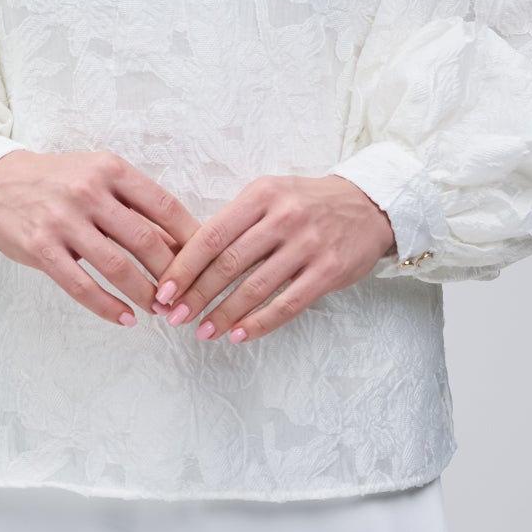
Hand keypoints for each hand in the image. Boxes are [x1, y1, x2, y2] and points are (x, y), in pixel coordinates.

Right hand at [0, 150, 203, 325]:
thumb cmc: (58, 180)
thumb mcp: (98, 176)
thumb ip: (133, 204)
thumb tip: (179, 243)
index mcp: (111, 170)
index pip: (164, 206)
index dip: (190, 237)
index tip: (208, 260)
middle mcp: (89, 192)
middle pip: (146, 240)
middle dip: (172, 273)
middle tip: (187, 294)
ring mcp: (63, 221)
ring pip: (117, 266)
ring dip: (145, 294)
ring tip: (161, 309)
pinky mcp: (41, 249)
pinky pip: (82, 286)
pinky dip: (108, 306)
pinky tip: (126, 318)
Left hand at [150, 173, 396, 343]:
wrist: (367, 205)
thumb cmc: (306, 204)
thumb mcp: (269, 196)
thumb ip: (235, 222)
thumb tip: (185, 259)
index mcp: (261, 195)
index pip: (212, 235)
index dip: (184, 267)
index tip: (164, 291)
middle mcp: (284, 217)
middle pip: (229, 263)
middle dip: (197, 295)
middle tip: (175, 317)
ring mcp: (308, 244)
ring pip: (255, 287)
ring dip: (223, 314)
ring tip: (203, 331)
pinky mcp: (328, 271)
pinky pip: (287, 304)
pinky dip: (259, 323)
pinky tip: (238, 335)